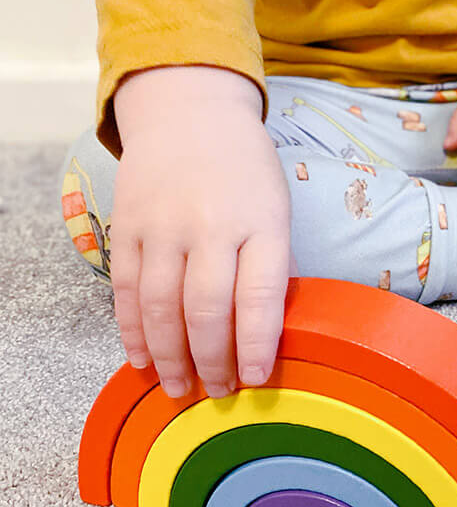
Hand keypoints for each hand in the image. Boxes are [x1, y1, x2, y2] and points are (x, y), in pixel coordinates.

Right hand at [111, 65, 295, 399]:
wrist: (191, 114)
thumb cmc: (245, 169)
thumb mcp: (277, 208)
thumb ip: (272, 263)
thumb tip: (269, 329)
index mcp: (262, 222)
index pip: (260, 297)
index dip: (257, 346)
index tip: (258, 379)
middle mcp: (212, 225)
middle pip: (207, 310)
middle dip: (213, 362)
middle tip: (219, 393)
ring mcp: (165, 225)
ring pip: (162, 307)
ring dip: (171, 357)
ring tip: (182, 388)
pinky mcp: (128, 226)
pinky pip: (128, 291)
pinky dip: (133, 331)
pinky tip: (144, 358)